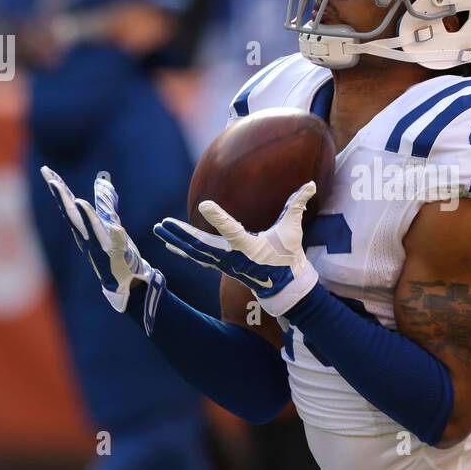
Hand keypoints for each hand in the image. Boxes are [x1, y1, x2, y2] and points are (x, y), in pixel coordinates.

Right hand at [39, 166, 162, 321]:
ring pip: (91, 230)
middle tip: (52, 181)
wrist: (125, 278)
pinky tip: (116, 227)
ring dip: (86, 217)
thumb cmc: (115, 251)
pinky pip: (115, 244)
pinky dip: (114, 236)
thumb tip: (102, 182)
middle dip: (63, 198)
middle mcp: (87, 237)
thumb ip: (105, 203)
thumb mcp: (110, 222)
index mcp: (84, 228)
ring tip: (79, 201)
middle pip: (72, 215)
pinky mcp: (115, 255)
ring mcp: (100, 247)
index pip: (68, 204)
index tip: (47, 171)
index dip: (58, 188)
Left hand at [154, 181, 318, 316]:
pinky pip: (197, 258)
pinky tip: (170, 244)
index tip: (204, 205)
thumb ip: (297, 205)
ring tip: (158, 229)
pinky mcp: (220, 266)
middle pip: (200, 246)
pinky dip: (183, 251)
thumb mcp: (293, 230)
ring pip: (194, 252)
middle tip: (162, 223)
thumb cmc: (288, 255)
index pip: (232, 231)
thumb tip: (311, 184)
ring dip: (175, 240)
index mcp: (250, 248)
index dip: (218, 218)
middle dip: (180, 235)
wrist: (284, 286)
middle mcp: (232, 258)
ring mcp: (223, 264)